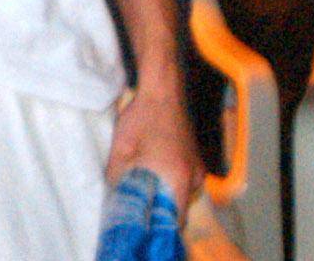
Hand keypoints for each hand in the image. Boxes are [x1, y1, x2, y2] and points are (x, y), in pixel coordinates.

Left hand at [106, 86, 200, 213]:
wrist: (163, 90)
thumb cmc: (142, 118)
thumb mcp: (122, 148)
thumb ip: (118, 176)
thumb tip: (115, 194)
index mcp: (178, 178)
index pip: (175, 218)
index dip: (159, 224)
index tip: (144, 223)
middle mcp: (195, 177)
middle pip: (179, 208)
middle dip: (160, 210)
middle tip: (139, 206)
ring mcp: (198, 168)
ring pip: (182, 194)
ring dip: (165, 195)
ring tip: (144, 188)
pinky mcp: (196, 159)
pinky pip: (185, 181)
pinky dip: (170, 182)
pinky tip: (153, 172)